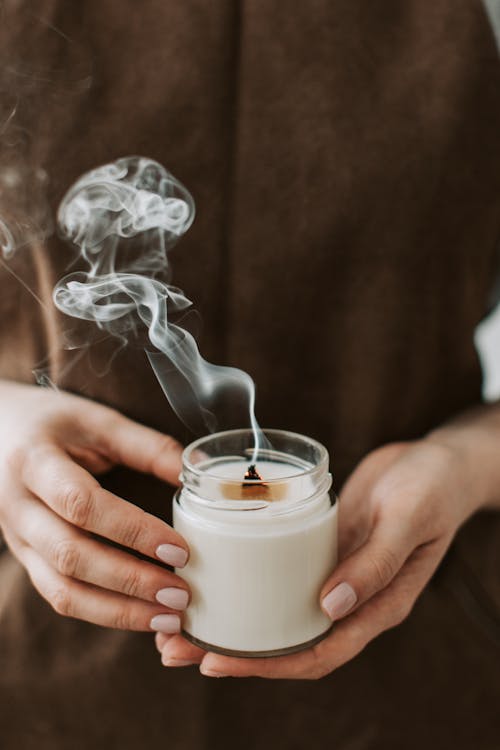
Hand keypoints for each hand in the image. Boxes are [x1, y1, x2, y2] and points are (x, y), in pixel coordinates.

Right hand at [0, 380, 189, 631]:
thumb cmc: (51, 422)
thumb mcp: (97, 420)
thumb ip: (146, 446)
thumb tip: (197, 473)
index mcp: (34, 462)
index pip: (82, 504)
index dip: (132, 530)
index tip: (178, 549)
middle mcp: (17, 506)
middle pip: (71, 555)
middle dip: (130, 581)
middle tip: (181, 594)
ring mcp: (16, 539)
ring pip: (62, 589)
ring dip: (118, 610)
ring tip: (169, 617)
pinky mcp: (25, 559)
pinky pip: (59, 596)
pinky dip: (102, 612)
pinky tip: (141, 614)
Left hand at [156, 438, 480, 677]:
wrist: (437, 461)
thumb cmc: (432, 489)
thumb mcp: (408, 520)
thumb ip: (375, 563)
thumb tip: (329, 608)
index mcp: (376, 606)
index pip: (318, 653)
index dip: (266, 666)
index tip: (217, 661)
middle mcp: (349, 598)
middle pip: (286, 639)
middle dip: (232, 649)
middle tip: (175, 646)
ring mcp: (333, 573)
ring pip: (277, 609)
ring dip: (231, 617)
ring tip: (179, 618)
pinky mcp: (320, 547)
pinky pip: (279, 572)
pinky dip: (247, 580)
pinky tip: (214, 572)